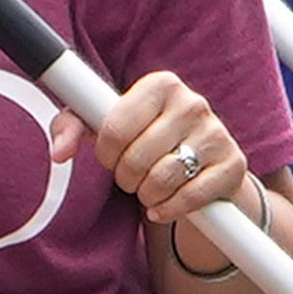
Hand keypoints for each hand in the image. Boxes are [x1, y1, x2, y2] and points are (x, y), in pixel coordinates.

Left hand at [69, 69, 263, 272]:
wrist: (200, 165)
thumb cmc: (142, 139)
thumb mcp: (104, 127)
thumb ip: (72, 128)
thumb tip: (59, 153)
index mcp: (160, 84)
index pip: (115, 127)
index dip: (105, 152)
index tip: (109, 156)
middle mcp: (192, 103)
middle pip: (136, 157)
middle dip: (125, 177)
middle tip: (129, 176)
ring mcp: (217, 134)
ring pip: (162, 179)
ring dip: (146, 194)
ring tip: (147, 188)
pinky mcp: (233, 166)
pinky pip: (189, 198)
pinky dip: (168, 210)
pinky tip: (162, 206)